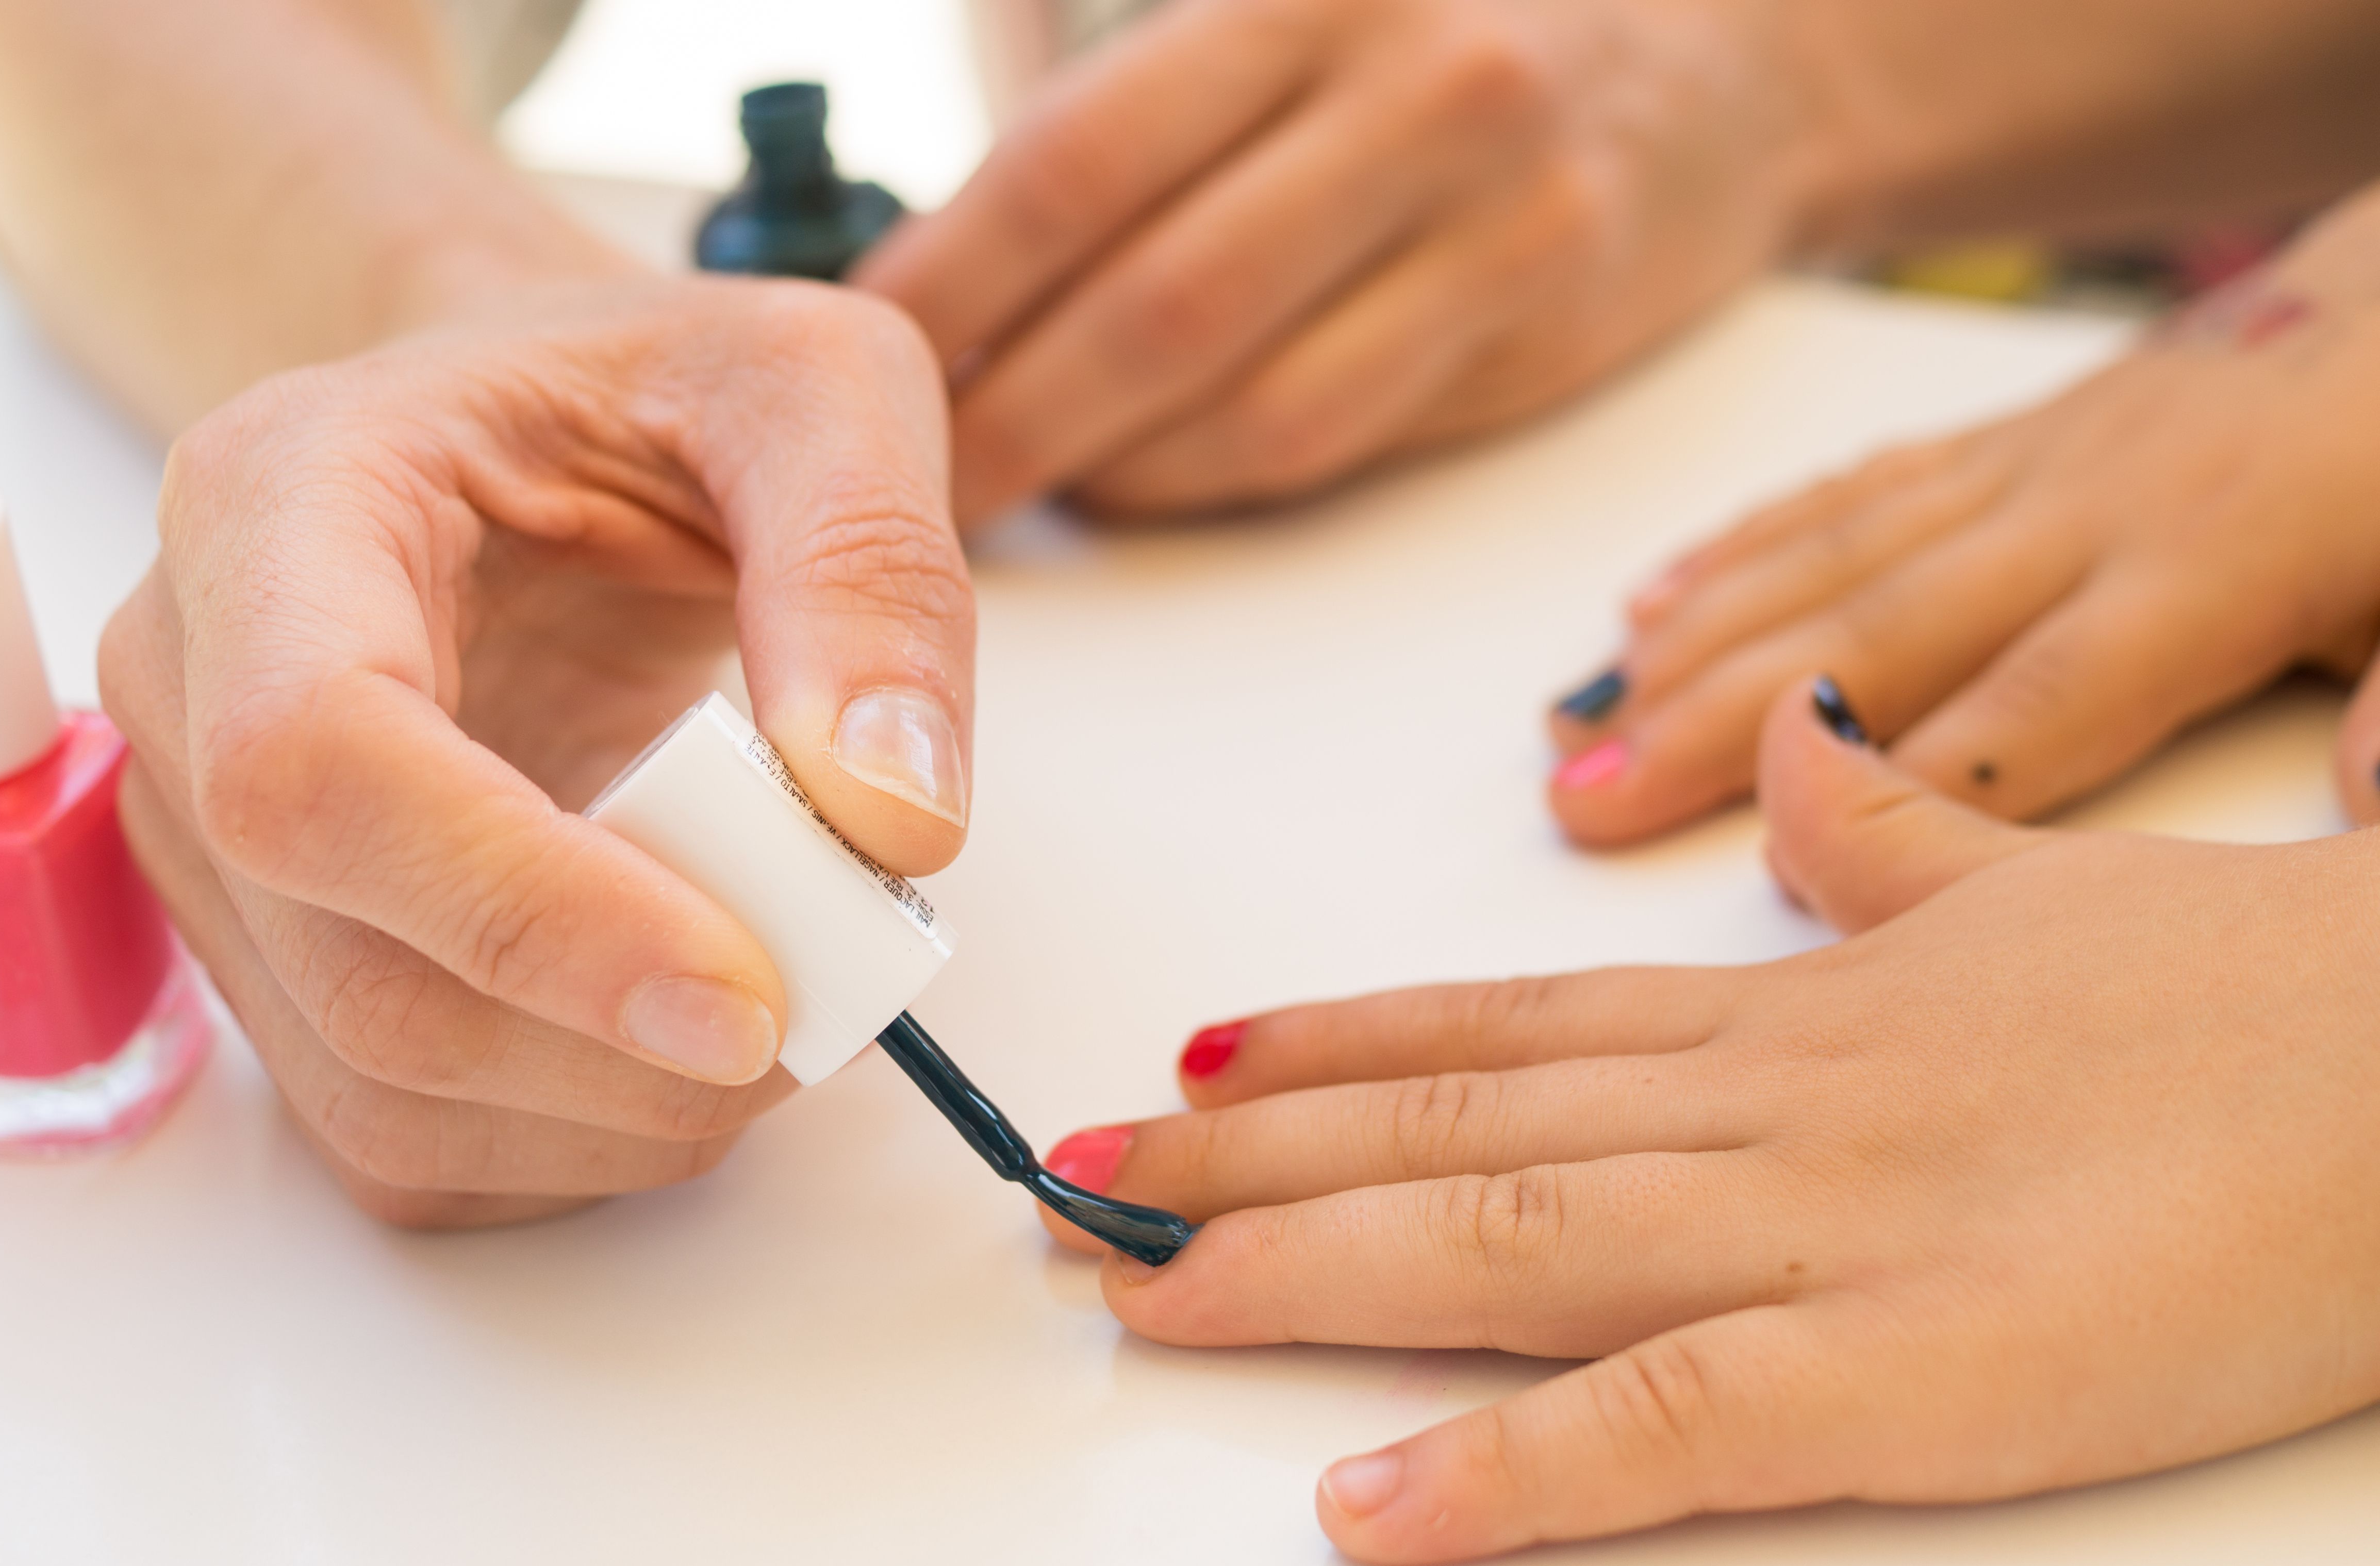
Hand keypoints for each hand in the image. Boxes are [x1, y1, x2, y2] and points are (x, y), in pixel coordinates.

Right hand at [100, 277, 972, 1225]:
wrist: (539, 439)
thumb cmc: (649, 392)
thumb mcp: (812, 388)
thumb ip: (869, 566)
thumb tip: (893, 818)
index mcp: (278, 506)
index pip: (316, 765)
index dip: (528, 912)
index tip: (747, 994)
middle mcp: (192, 690)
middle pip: (357, 971)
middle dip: (617, 1047)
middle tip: (823, 1010)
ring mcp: (215, 848)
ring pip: (377, 1087)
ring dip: (614, 1115)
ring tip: (783, 1025)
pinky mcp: (277, 959)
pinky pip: (397, 1137)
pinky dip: (570, 1144)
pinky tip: (682, 1059)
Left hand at [856, 0, 1804, 523]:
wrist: (1723, 69)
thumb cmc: (1450, 46)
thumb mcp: (1299, 10)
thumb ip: (1147, 115)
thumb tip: (949, 266)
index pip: (1080, 159)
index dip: (952, 278)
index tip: (860, 354)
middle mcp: (1416, 95)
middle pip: (1156, 301)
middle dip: (1010, 414)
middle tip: (914, 482)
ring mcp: (1495, 225)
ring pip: (1248, 403)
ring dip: (1104, 473)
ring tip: (1003, 499)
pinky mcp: (1540, 338)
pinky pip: (1336, 446)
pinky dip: (1210, 483)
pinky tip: (1137, 484)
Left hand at [1037, 678, 2379, 1561]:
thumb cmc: (2252, 998)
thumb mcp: (2027, 895)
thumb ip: (1882, 843)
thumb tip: (1792, 763)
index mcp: (1789, 1014)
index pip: (1503, 1017)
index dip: (1328, 1042)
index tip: (1190, 1059)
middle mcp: (1765, 1107)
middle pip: (1454, 1122)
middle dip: (1245, 1161)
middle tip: (1070, 1183)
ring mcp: (1831, 1235)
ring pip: (1507, 1236)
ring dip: (1302, 1268)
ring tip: (1136, 1293)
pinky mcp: (1927, 1376)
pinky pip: (1675, 1422)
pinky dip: (1513, 1466)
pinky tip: (1369, 1500)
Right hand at [1547, 182, 2379, 844]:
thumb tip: (2371, 802)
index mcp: (2199, 576)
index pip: (2038, 702)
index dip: (1910, 783)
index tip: (1779, 857)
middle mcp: (2078, 517)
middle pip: (1874, 635)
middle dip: (1713, 725)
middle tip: (1582, 804)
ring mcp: (2017, 472)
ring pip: (1826, 564)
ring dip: (1684, 649)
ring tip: (1570, 728)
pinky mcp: (1989, 443)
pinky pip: (1839, 496)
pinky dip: (1730, 552)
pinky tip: (1639, 603)